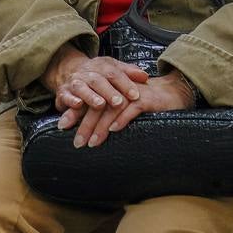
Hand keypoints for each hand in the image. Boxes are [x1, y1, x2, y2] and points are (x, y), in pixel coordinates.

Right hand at [42, 43, 147, 113]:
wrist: (71, 73)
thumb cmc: (99, 76)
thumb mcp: (113, 70)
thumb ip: (129, 73)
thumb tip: (144, 76)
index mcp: (100, 66)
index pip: (113, 72)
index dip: (125, 83)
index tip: (135, 95)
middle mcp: (86, 73)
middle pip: (97, 80)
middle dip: (108, 91)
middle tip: (119, 102)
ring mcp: (73, 82)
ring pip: (81, 87)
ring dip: (90, 96)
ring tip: (100, 104)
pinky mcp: (63, 93)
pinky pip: (64, 95)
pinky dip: (70, 100)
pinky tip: (78, 105)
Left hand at [70, 71, 196, 149]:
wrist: (171, 92)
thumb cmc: (142, 102)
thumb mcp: (121, 105)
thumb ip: (104, 112)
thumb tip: (85, 129)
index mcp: (107, 90)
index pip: (86, 101)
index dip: (73, 113)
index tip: (61, 126)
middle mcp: (115, 90)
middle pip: (95, 107)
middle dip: (84, 125)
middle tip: (76, 142)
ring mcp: (129, 94)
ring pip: (110, 110)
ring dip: (100, 127)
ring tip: (91, 142)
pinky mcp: (145, 99)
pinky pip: (131, 109)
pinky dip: (121, 120)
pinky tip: (113, 130)